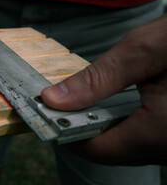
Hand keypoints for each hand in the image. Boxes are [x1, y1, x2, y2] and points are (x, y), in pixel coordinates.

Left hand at [41, 14, 166, 164]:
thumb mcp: (141, 53)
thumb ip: (96, 80)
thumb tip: (54, 99)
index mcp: (161, 132)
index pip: (99, 150)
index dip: (68, 136)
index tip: (49, 119)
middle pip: (112, 152)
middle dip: (82, 132)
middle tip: (61, 109)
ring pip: (128, 147)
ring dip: (101, 130)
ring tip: (81, 107)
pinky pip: (143, 139)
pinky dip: (122, 126)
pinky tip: (110, 107)